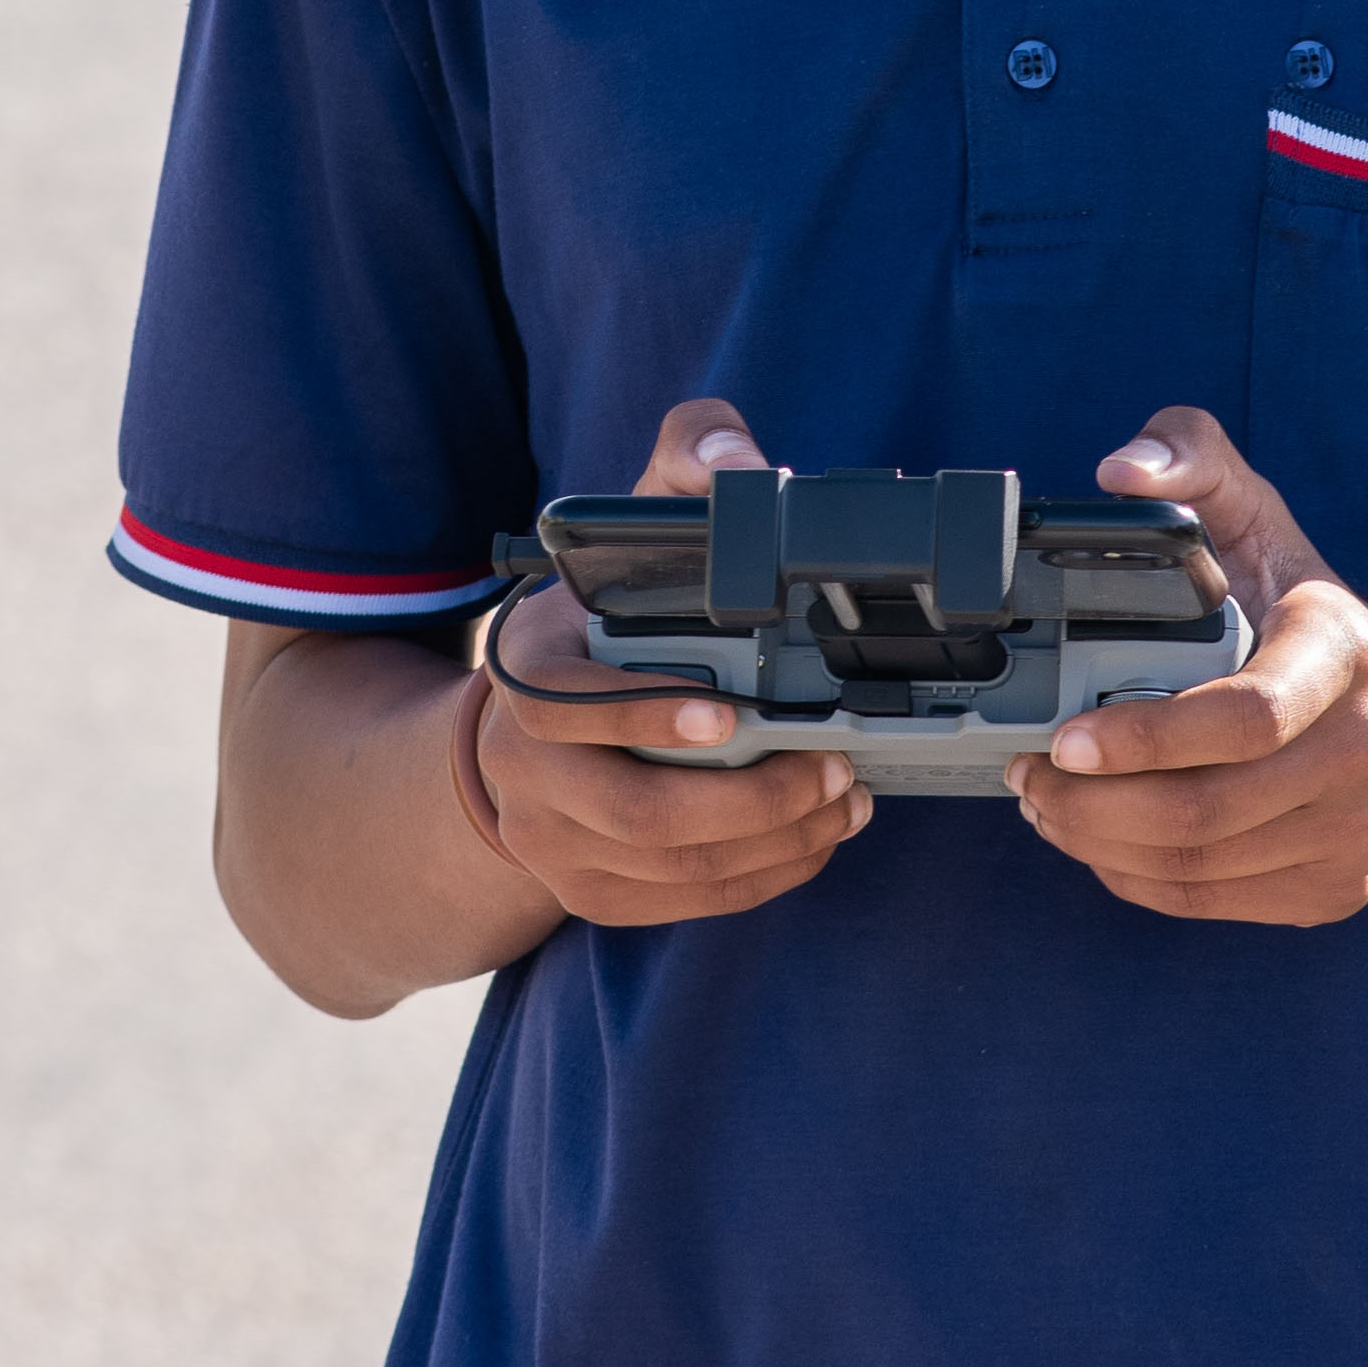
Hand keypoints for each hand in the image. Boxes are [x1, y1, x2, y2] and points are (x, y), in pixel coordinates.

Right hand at [455, 398, 866, 929]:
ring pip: (673, 868)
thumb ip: (683, 464)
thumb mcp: (626, 530)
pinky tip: (814, 838)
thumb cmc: (597, 624)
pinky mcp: (589, 892)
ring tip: (846, 799)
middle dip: (753, 799)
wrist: (525, 738)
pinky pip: (683, 902)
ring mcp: (550, 843)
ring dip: (776, 843)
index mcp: (522, 672)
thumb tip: (745, 463)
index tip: (729, 713)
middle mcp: (522, 769)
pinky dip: (762, 878)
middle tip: (835, 767)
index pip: (565, 708)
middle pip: (636, 812)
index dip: (646, 715)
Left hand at [1016, 404, 1367, 924]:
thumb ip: (1190, 458)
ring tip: (1046, 802)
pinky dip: (1134, 876)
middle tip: (1028, 771)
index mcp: (1345, 654)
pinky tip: (1096, 839)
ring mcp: (1358, 836)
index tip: (1063, 735)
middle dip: (1090, 802)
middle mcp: (1367, 754)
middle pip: (1206, 810)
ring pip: (1197, 865)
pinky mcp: (1335, 891)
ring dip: (1097, 843)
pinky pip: (1209, 899)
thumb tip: (1118, 472)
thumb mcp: (1264, 518)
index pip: (1245, 717)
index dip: (1143, 737)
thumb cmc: (1320, 619)